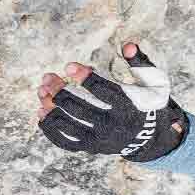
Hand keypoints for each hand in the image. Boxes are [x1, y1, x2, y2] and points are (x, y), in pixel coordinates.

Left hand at [36, 42, 186, 161]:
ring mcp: (101, 140)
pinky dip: (50, 129)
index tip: (69, 65)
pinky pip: (65, 142)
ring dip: (51, 107)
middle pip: (80, 109)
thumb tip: (127, 45)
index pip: (103, 92)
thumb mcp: (154, 83)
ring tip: (41, 91)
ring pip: (69, 125)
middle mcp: (114, 127)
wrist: (151, 138)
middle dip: (60, 90)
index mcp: (130, 108)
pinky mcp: (92, 148)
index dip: (84, 77)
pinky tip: (41, 112)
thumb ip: (140, 63)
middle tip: (48, 76)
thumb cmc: (149, 103)